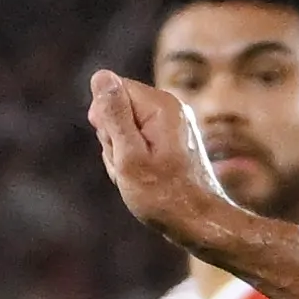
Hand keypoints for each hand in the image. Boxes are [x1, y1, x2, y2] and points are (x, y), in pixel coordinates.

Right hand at [84, 68, 240, 252]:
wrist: (198, 222)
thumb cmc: (162, 195)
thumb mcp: (129, 155)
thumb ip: (114, 114)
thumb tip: (100, 76)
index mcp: (161, 106)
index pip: (112, 90)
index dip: (105, 122)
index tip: (119, 150)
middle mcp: (170, 107)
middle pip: (118, 109)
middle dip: (113, 139)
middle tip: (129, 169)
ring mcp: (172, 123)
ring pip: (124, 129)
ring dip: (121, 154)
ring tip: (138, 177)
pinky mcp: (172, 139)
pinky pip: (137, 142)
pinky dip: (133, 161)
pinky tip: (144, 179)